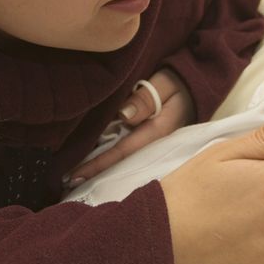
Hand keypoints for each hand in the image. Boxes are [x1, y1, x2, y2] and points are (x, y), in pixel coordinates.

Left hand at [68, 69, 192, 183]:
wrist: (198, 84)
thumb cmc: (179, 81)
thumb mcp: (165, 84)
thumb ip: (145, 99)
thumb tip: (123, 115)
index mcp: (157, 132)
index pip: (121, 152)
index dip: (98, 165)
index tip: (74, 175)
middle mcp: (152, 141)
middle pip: (118, 160)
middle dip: (94, 171)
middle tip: (65, 182)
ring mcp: (150, 140)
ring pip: (120, 155)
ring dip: (98, 164)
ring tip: (73, 176)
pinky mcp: (147, 136)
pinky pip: (124, 146)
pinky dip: (107, 152)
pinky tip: (90, 157)